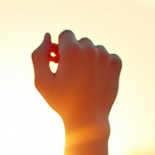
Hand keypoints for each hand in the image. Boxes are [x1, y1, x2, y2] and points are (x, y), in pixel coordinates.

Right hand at [31, 31, 119, 154]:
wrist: (87, 119)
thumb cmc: (62, 101)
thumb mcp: (41, 80)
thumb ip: (39, 55)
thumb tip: (48, 36)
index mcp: (72, 50)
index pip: (65, 34)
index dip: (60, 48)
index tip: (59, 63)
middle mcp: (91, 49)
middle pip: (80, 41)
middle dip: (73, 53)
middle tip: (70, 73)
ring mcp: (106, 56)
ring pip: (93, 48)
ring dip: (87, 58)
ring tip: (83, 77)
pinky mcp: (116, 64)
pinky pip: (106, 55)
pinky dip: (100, 64)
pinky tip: (94, 78)